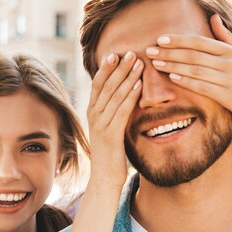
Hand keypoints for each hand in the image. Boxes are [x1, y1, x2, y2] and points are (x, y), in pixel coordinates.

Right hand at [87, 50, 142, 190]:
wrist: (104, 179)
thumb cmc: (110, 155)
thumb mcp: (109, 129)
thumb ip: (113, 113)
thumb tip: (124, 98)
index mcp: (92, 112)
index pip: (98, 83)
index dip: (107, 67)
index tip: (117, 53)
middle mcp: (94, 116)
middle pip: (106, 85)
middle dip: (120, 67)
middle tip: (132, 52)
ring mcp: (101, 125)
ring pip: (114, 95)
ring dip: (127, 77)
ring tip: (138, 63)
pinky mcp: (111, 135)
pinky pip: (121, 112)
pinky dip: (129, 97)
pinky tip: (138, 86)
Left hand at [145, 14, 231, 125]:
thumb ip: (225, 36)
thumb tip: (213, 17)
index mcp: (228, 50)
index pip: (198, 42)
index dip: (178, 40)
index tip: (160, 40)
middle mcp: (228, 62)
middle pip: (192, 55)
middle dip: (169, 53)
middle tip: (150, 51)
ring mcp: (228, 78)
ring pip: (195, 70)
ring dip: (173, 66)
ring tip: (156, 64)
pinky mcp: (227, 95)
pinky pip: (202, 86)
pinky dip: (187, 81)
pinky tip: (173, 78)